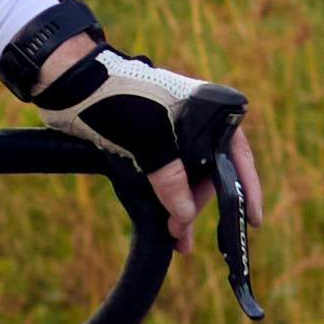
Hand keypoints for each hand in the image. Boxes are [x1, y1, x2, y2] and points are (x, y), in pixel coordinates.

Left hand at [9, 17, 247, 233]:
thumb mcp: (148, 139)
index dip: (246, 188)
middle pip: (210, 171)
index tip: (252, 220)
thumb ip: (170, 179)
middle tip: (182, 234)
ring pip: (187, 178)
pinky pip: (167, 178)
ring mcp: (171, 134)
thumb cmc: (114, 98)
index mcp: (205, 109)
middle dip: (199, 205)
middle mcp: (193, 122)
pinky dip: (168, 200)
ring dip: (182, 208)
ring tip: (176, 239)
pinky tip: (169, 224)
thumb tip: (186, 216)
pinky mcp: (148, 146)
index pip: (237, 153)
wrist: (71, 84)